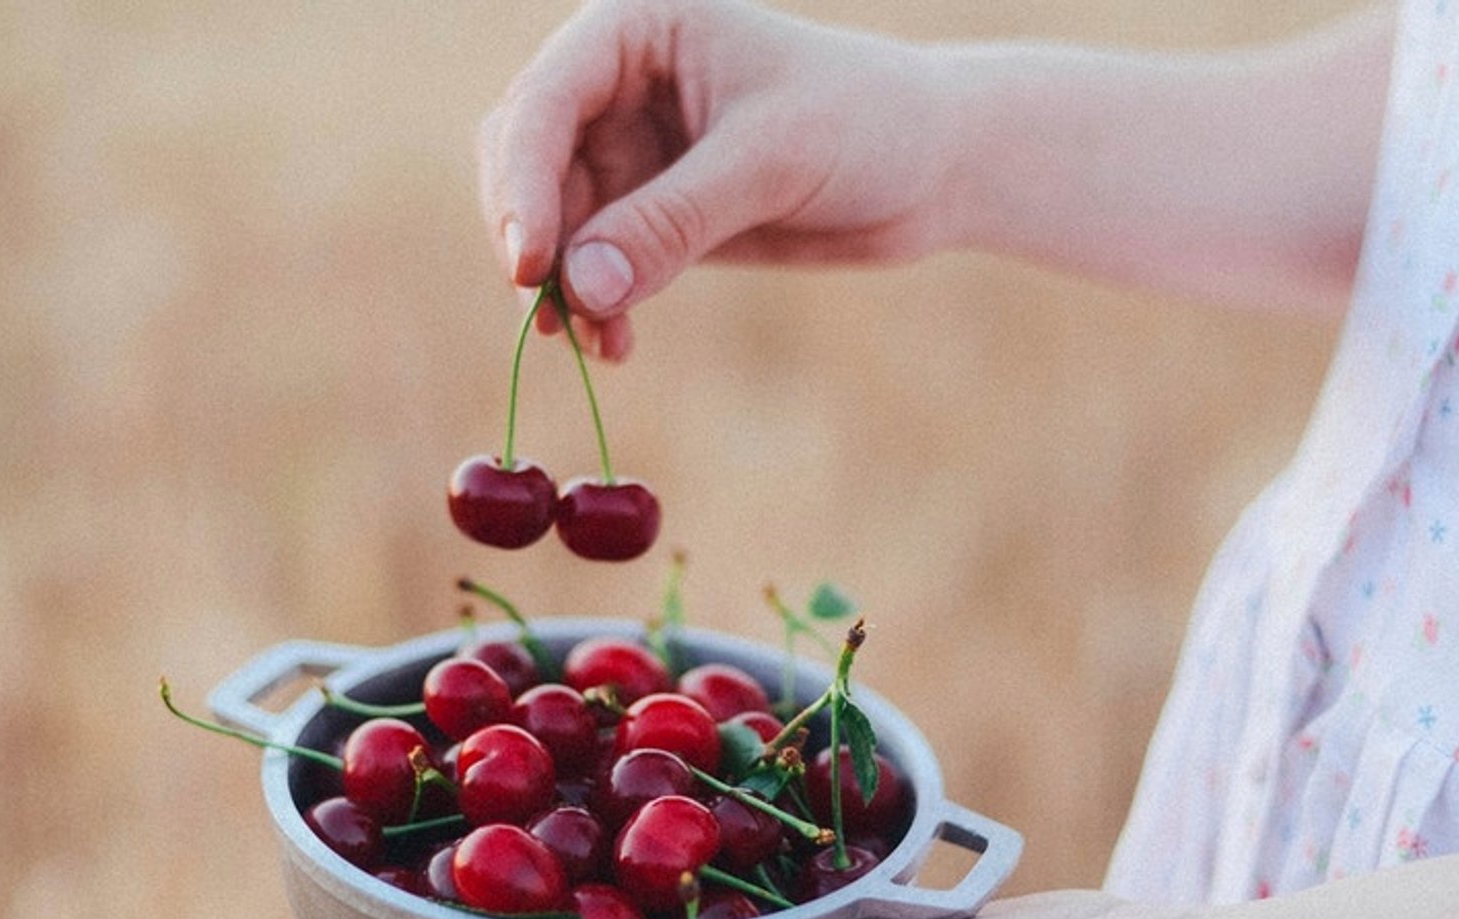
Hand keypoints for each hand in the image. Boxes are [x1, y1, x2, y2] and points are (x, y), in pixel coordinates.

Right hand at [477, 0, 958, 360]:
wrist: (934, 165)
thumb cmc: (865, 124)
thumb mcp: (769, 163)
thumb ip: (672, 222)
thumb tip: (581, 289)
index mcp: (634, 28)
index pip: (544, 103)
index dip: (524, 186)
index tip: (531, 267)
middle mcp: (615, 82)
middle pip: (524, 162)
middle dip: (533, 241)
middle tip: (553, 317)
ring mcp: (628, 148)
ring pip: (553, 223)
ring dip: (563, 288)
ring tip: (599, 347)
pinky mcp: (649, 210)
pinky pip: (593, 262)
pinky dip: (595, 306)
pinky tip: (616, 347)